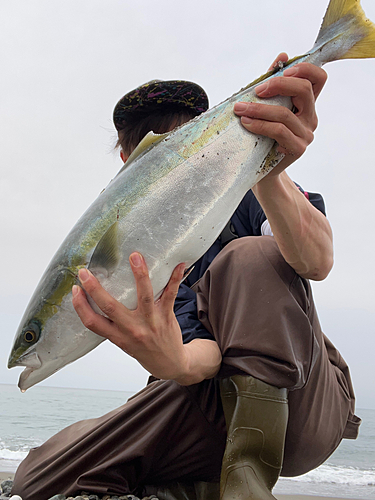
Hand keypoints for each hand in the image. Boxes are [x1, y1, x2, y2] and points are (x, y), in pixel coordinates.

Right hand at [72, 253, 190, 380]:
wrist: (170, 364)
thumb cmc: (144, 349)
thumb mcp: (122, 342)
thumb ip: (112, 323)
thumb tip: (98, 296)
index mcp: (118, 336)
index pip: (93, 323)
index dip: (80, 306)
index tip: (75, 289)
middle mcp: (132, 329)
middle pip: (110, 307)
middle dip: (95, 288)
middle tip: (85, 272)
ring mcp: (150, 322)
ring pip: (143, 296)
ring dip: (139, 275)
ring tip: (135, 256)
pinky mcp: (166, 316)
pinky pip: (171, 294)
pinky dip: (175, 278)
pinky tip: (179, 265)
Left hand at [234, 52, 326, 174]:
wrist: (261, 170)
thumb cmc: (262, 136)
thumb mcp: (266, 108)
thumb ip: (272, 84)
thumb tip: (281, 56)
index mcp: (306, 104)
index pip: (318, 78)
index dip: (304, 69)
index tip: (282, 71)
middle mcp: (311, 117)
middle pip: (305, 90)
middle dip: (278, 85)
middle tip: (256, 91)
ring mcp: (306, 134)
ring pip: (285, 113)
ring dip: (258, 109)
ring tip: (240, 110)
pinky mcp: (298, 148)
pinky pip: (279, 131)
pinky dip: (260, 125)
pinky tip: (246, 123)